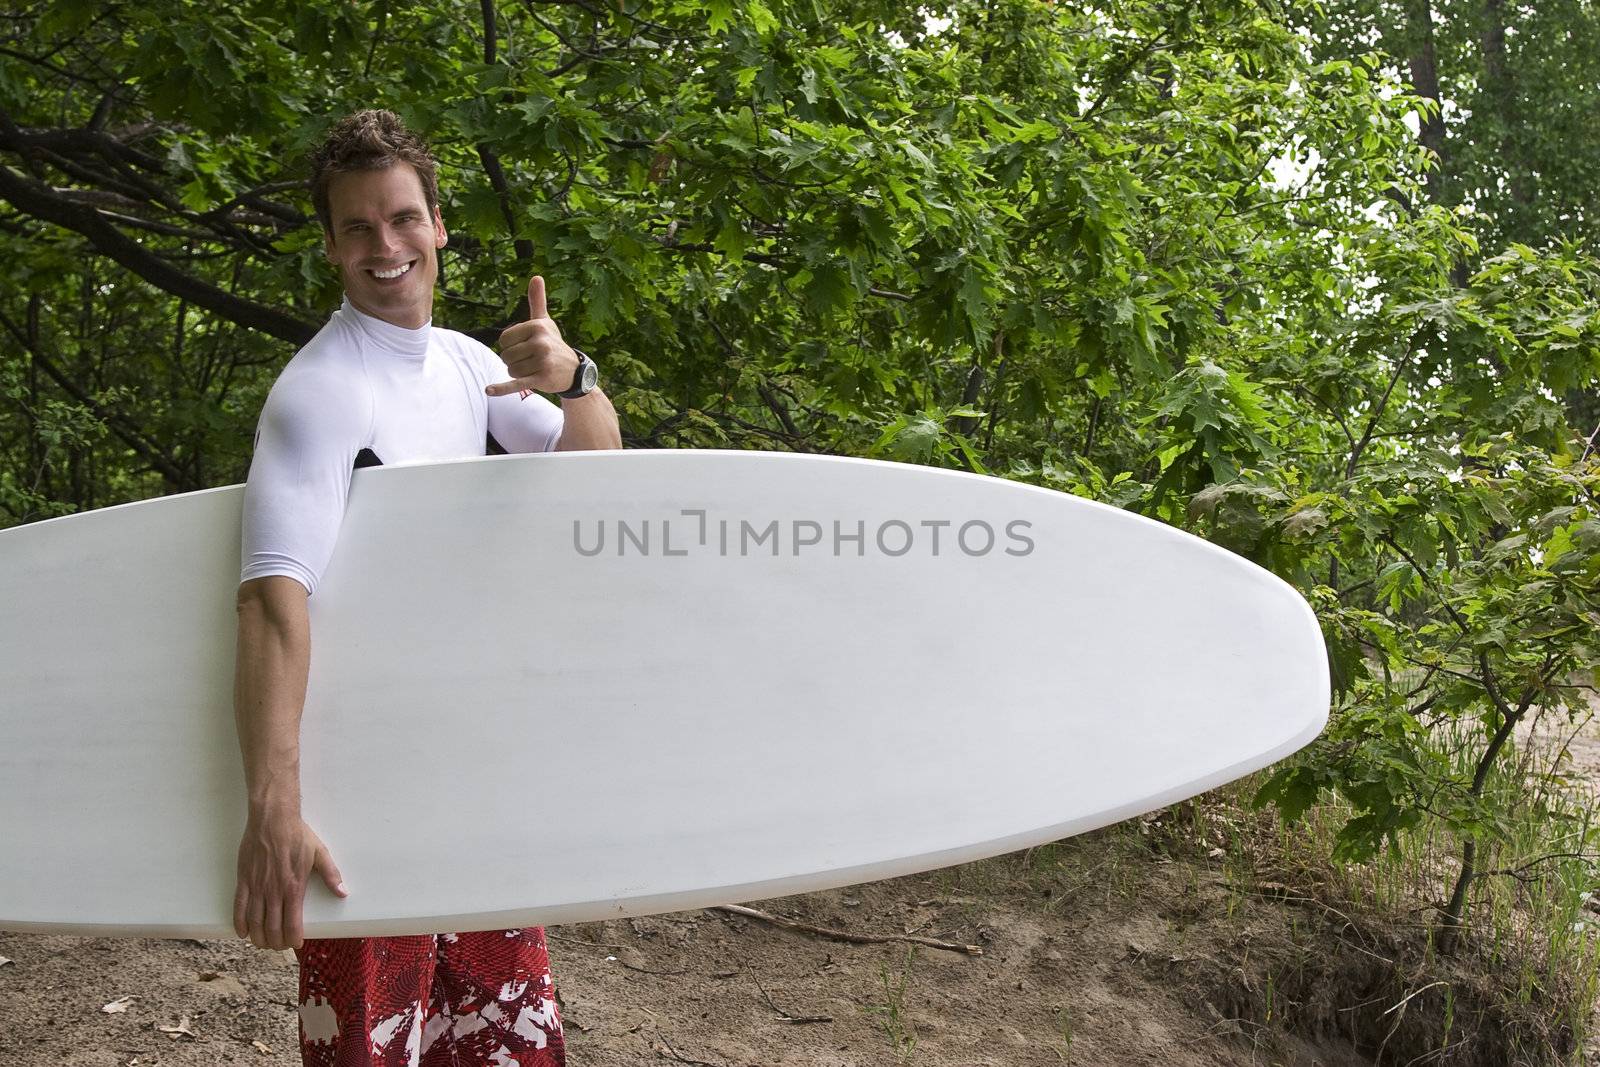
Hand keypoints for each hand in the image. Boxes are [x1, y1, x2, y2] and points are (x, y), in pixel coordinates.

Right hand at [234, 809, 345, 949]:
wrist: (273, 819)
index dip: (293, 938)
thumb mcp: (320, 853)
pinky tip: (243, 932)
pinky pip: (239, 906)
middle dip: (275, 942)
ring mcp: (257, 886)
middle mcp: (274, 890)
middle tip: (278, 947)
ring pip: (255, 921)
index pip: (292, 922)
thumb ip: (331, 875)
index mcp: (294, 887)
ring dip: (258, 937)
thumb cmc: (298, 835)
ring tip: (262, 944)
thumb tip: (343, 892)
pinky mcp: (244, 880)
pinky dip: (239, 923)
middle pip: (272, 927)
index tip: (295, 945)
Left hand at [487, 275, 579, 396]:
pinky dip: (502, 388)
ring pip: (511, 370)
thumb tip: (536, 276)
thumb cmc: (554, 344)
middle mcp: (540, 342)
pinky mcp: (541, 378)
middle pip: (506, 356)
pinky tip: (489, 390)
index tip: (526, 347)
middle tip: (532, 361)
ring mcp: (541, 361)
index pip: (503, 340)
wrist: (574, 372)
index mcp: (537, 326)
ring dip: (518, 373)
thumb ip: (537, 301)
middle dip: (514, 361)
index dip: (510, 346)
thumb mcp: (545, 322)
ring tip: (535, 370)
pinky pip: (516, 383)